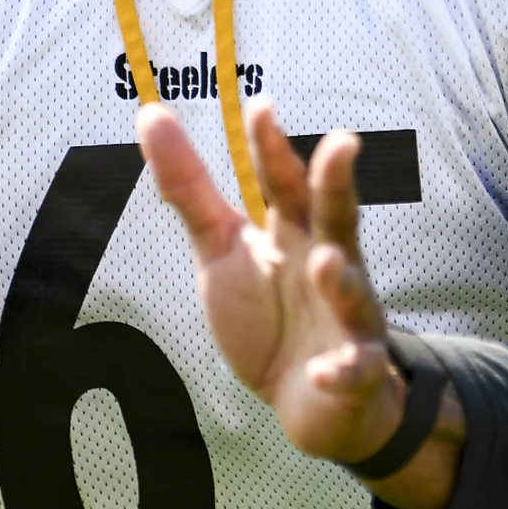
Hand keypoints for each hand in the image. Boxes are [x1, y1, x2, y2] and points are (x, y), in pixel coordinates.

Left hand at [138, 100, 424, 468]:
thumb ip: (189, 188)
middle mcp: (329, 262)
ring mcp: (348, 317)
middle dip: (337, 184)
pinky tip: (323, 371)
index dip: (273, 149)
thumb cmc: (266, 313)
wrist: (304, 401)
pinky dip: (341, 371)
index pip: (284, 182)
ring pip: (352, 292)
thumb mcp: (220, 248)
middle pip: (335, 218)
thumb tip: (150, 113)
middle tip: (342, 142)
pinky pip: (354, 370)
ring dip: (342, 279)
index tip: (262, 107)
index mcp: (294, 231)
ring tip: (324, 262)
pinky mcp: (357, 370)